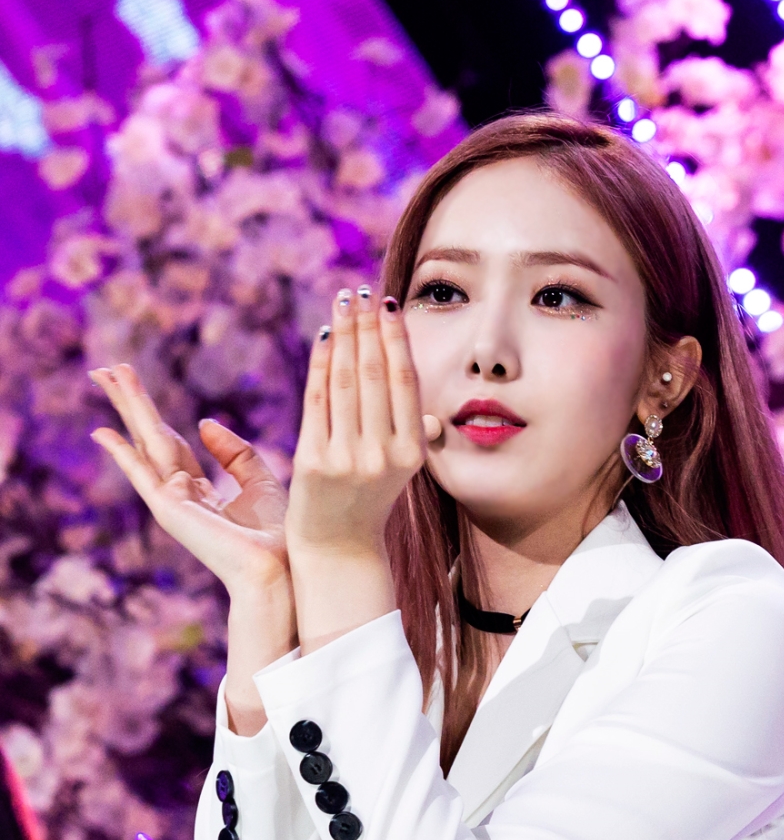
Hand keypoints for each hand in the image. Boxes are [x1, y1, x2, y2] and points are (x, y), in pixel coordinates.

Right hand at [90, 363, 288, 594]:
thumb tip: (202, 423)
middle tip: (103, 369)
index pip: (170, 442)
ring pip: (144, 442)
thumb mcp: (259, 479)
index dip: (152, 413)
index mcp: (199, 490)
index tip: (134, 383)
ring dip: (125, 408)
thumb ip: (233, 452)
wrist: (279, 568)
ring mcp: (171, 501)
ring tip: (103, 374)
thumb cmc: (276, 534)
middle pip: (150, 436)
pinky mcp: (169, 510)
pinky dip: (122, 453)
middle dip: (129, 402)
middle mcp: (179, 494)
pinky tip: (102, 432)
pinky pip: (142, 473)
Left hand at [287, 289, 425, 558]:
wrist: (338, 549)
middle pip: (376, 375)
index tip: (387, 303)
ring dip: (345, 335)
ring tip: (344, 303)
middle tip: (361, 291)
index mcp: (412, 453)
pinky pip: (317, 401)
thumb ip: (404, 422)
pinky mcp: (314, 462)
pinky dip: (320, 364)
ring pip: (347, 382)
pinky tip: (324, 336)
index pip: (404, 381)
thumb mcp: (398, 466)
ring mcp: (348, 458)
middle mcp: (383, 455)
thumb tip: (406, 369)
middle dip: (367, 327)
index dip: (395, 338)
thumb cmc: (368, 500)